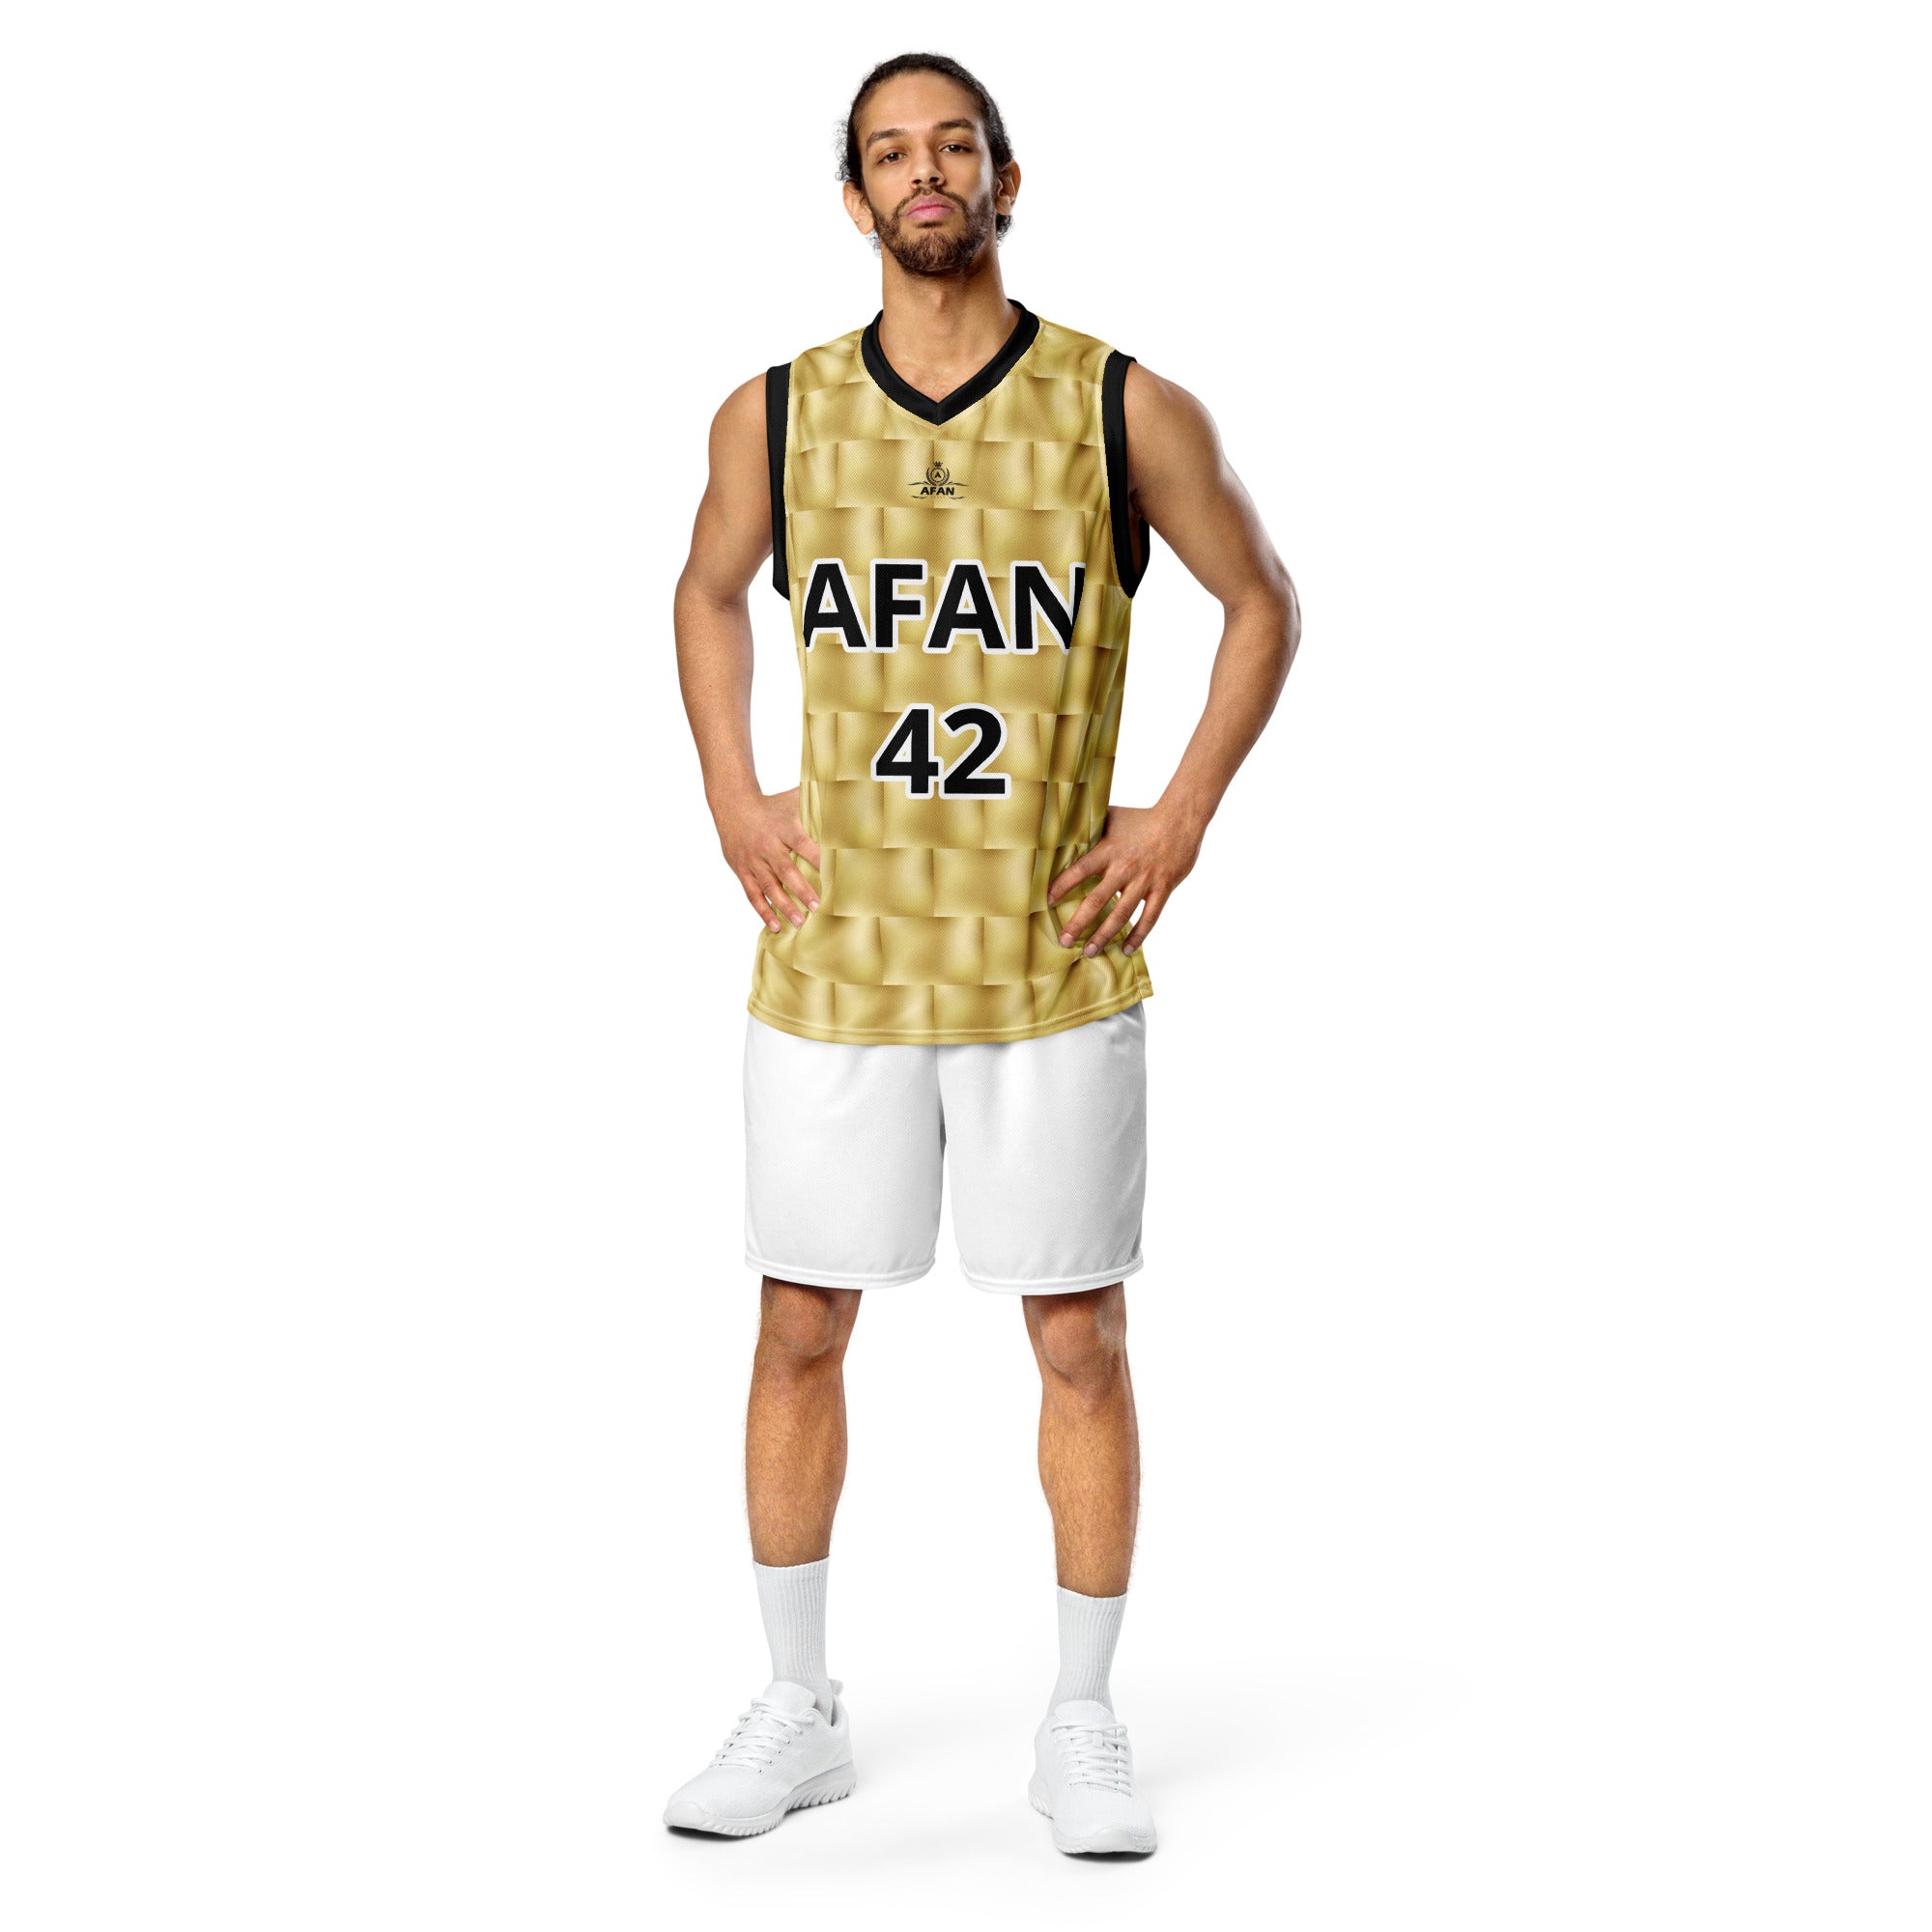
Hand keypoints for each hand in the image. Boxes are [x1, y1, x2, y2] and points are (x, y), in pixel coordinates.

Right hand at [714, 785, 821, 932]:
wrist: (733, 806)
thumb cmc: (770, 805)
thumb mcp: (791, 799)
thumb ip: (815, 801)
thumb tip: (843, 797)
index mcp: (783, 828)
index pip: (802, 844)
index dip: (817, 859)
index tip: (833, 874)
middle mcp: (767, 846)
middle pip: (785, 870)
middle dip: (801, 890)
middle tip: (817, 906)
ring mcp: (753, 860)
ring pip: (768, 886)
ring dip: (784, 906)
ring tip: (799, 921)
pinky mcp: (742, 871)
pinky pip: (752, 894)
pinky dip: (763, 911)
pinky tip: (775, 925)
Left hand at [1047, 803, 1203, 956]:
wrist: (1180, 819)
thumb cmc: (1142, 818)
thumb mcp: (1113, 817)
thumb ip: (1092, 827)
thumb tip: (1065, 829)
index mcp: (1109, 850)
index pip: (1079, 870)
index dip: (1062, 886)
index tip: (1047, 901)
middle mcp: (1124, 868)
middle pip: (1097, 900)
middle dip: (1078, 923)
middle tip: (1064, 941)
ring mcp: (1144, 881)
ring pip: (1121, 915)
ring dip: (1104, 936)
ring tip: (1089, 951)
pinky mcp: (1162, 889)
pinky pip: (1149, 918)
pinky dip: (1138, 936)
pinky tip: (1126, 950)